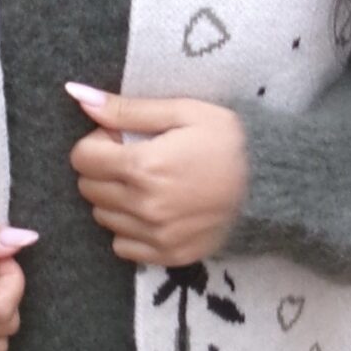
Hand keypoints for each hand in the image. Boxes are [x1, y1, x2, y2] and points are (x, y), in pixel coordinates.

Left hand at [66, 84, 248, 265]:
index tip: (120, 139)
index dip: (97, 142)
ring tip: (146, 185)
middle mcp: (143, 205)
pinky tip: (152, 212)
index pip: (82, 158)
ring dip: (114, 199)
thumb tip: (77, 95)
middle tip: (135, 159)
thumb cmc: (230, 142)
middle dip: (103, 169)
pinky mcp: (167, 255)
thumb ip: (127, 109)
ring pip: (102, 217)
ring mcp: (155, 235)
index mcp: (142, 166)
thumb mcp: (183, 112)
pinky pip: (122, 246)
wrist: (273, 187)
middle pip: (88, 188)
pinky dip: (128, 229)